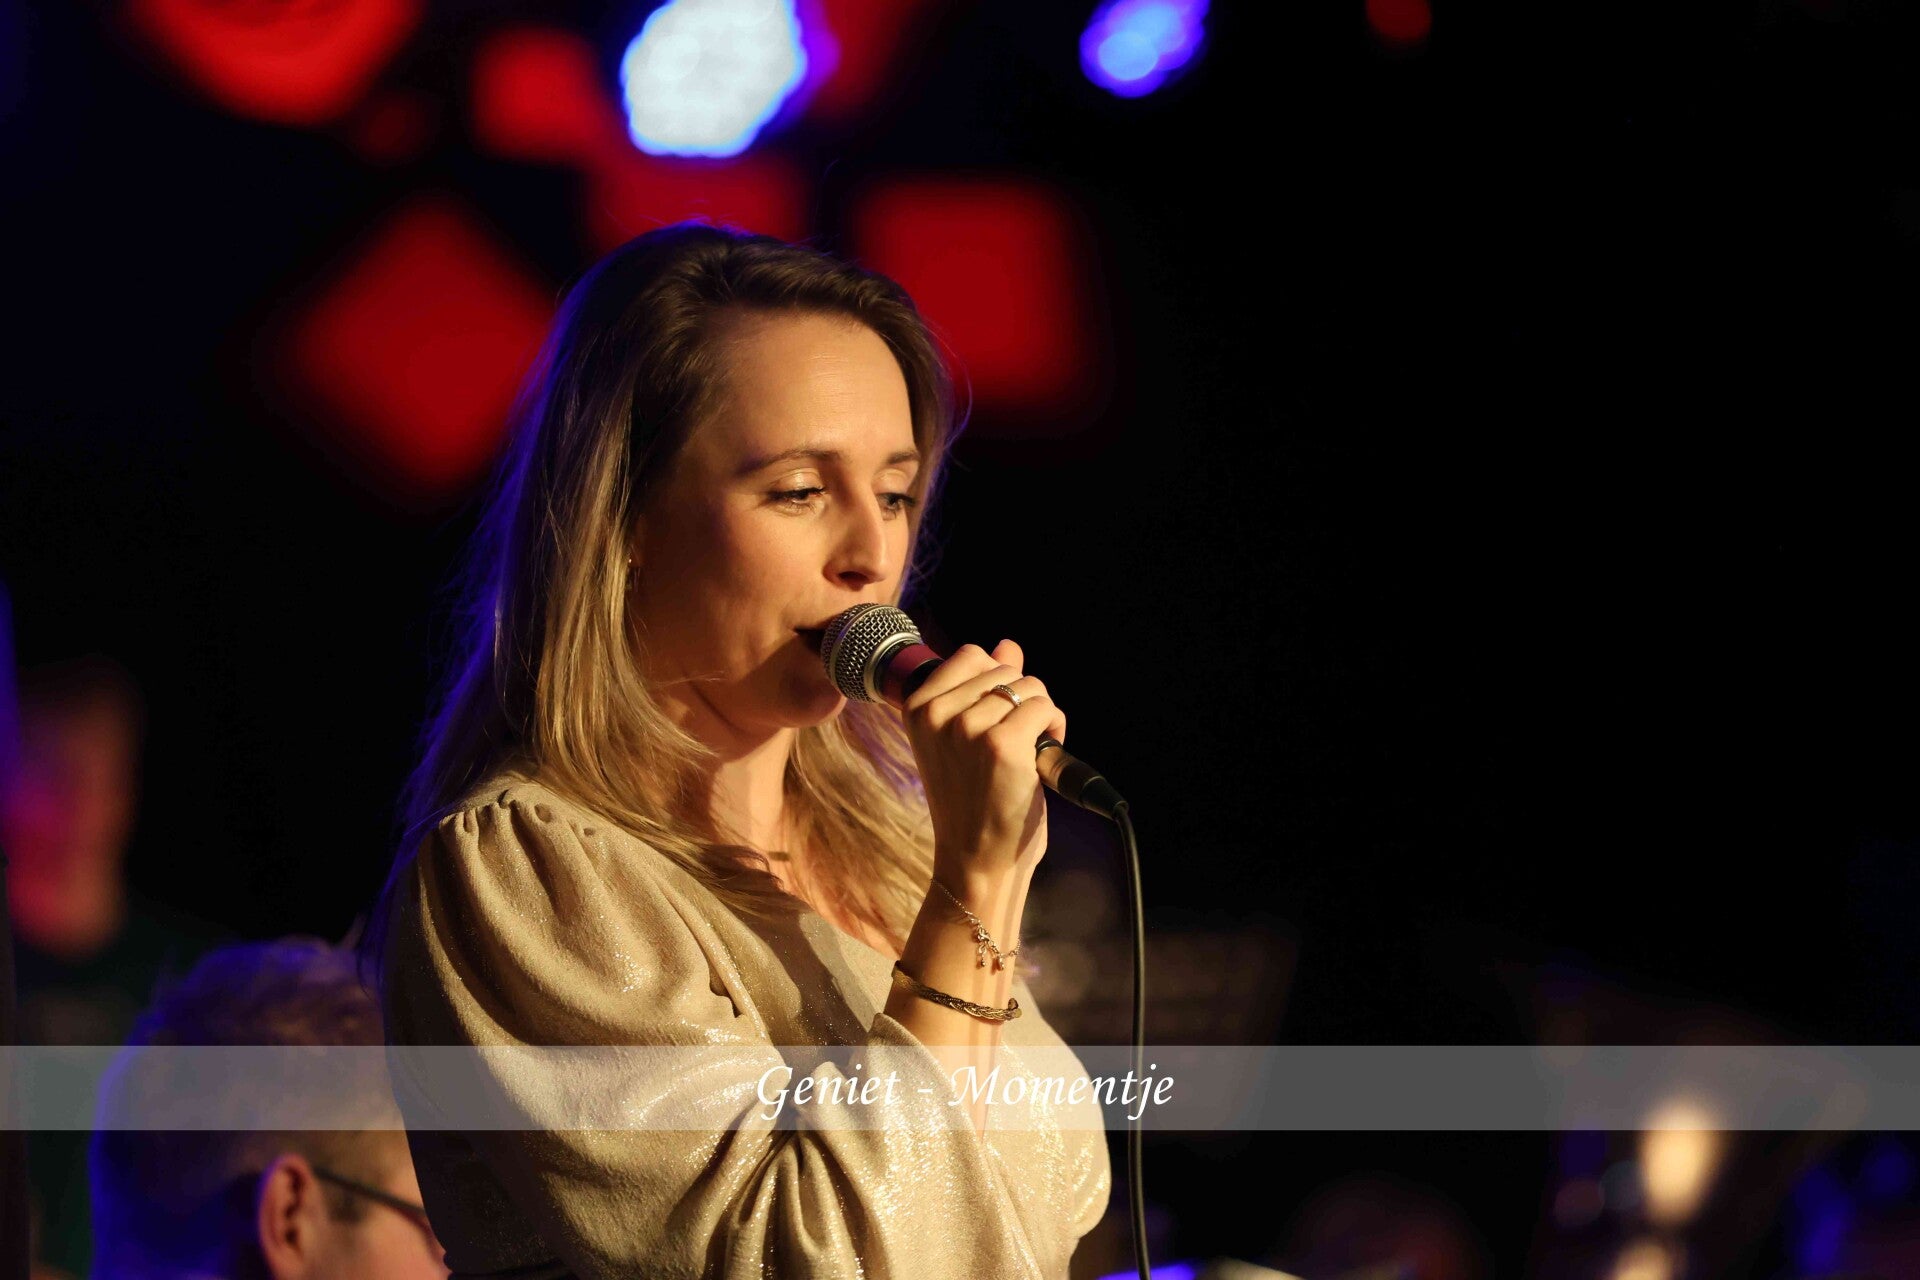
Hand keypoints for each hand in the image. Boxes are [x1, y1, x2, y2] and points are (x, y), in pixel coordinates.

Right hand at [901, 638, 1067, 882]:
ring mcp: (968, 728)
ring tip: (1028, 751)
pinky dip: (1055, 728)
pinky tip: (1041, 756)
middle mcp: (937, 713)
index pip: (971, 655)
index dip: (996, 681)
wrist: (975, 859)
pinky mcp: (1003, 745)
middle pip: (1005, 668)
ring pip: (1029, 686)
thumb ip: (982, 687)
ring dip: (1041, 715)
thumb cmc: (971, 800)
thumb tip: (1007, 645)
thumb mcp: (963, 738)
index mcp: (917, 707)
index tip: (996, 717)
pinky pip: (1045, 708)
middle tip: (1014, 741)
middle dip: (1021, 699)